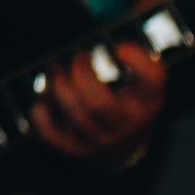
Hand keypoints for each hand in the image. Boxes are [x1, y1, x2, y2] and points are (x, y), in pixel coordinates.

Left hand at [34, 38, 165, 161]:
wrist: (125, 150)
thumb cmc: (131, 108)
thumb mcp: (142, 88)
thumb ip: (133, 65)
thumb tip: (108, 43)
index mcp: (148, 103)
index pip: (152, 82)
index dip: (137, 61)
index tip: (119, 48)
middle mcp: (127, 125)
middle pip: (100, 103)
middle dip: (81, 73)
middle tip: (78, 57)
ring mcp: (100, 140)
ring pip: (75, 114)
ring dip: (59, 86)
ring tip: (56, 71)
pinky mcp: (75, 149)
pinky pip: (50, 133)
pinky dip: (41, 112)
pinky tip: (44, 100)